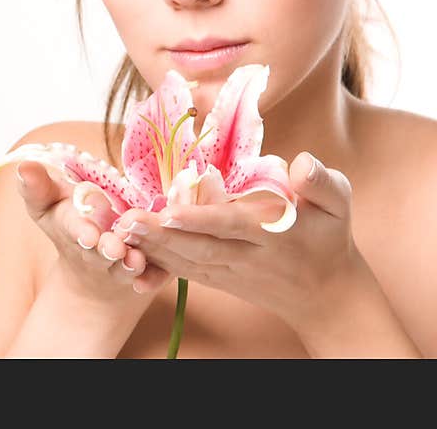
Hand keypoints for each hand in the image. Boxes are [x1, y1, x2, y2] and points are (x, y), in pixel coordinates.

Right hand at [15, 161, 172, 304]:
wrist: (94, 272)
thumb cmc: (72, 224)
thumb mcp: (48, 204)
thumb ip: (37, 187)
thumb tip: (23, 165)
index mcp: (74, 229)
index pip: (74, 229)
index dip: (80, 232)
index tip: (87, 234)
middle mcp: (97, 251)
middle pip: (102, 251)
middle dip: (107, 249)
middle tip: (113, 248)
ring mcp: (122, 264)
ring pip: (127, 265)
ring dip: (130, 263)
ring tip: (135, 258)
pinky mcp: (149, 270)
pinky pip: (154, 276)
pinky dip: (155, 277)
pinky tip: (162, 272)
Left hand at [111, 151, 366, 331]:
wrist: (328, 295)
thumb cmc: (330, 237)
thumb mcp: (339, 205)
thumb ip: (322, 183)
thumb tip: (302, 162)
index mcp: (274, 235)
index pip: (232, 226)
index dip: (201, 219)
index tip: (170, 212)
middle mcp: (247, 258)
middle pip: (199, 247)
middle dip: (160, 235)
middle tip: (125, 220)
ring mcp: (231, 273)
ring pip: (187, 261)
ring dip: (151, 247)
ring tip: (119, 228)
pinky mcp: (219, 280)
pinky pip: (186, 272)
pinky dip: (159, 260)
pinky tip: (132, 245)